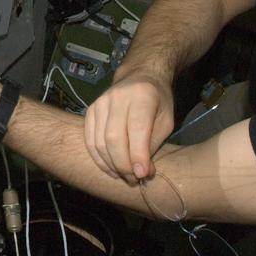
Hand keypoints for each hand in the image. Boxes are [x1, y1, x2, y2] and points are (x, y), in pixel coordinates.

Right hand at [83, 63, 174, 180]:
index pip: (136, 130)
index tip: (142, 175)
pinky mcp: (89, 111)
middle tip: (133, 180)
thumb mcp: (166, 120)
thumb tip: (142, 173)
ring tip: (124, 176)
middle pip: (113, 138)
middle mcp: (116, 97)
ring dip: (111, 165)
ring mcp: (99, 103)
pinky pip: (89, 140)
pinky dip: (98, 158)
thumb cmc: (157, 100)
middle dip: (123, 165)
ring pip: (99, 142)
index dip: (138, 155)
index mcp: (142, 96)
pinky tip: (110, 168)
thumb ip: (153, 145)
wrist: (139, 76)